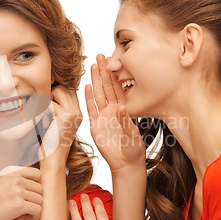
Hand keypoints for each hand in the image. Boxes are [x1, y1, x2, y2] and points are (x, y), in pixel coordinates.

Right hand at [0, 166, 42, 219]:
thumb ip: (13, 181)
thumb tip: (30, 187)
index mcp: (12, 173)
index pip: (37, 173)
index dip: (37, 186)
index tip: (31, 196)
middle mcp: (16, 180)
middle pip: (41, 189)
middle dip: (35, 200)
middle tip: (25, 209)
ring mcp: (18, 191)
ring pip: (41, 200)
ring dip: (35, 209)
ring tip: (23, 215)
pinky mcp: (19, 205)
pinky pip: (38, 210)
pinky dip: (35, 217)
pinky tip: (25, 219)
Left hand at [39, 86, 82, 169]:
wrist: (52, 160)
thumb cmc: (49, 142)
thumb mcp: (54, 122)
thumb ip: (55, 107)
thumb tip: (46, 90)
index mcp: (78, 113)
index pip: (68, 90)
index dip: (56, 92)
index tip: (47, 105)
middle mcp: (78, 112)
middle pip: (63, 87)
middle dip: (50, 94)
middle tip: (45, 112)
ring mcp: (74, 114)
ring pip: (58, 90)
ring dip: (47, 100)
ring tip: (45, 117)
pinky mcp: (66, 116)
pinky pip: (49, 102)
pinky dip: (42, 110)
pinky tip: (43, 123)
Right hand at [86, 54, 144, 172]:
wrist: (125, 163)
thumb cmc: (133, 149)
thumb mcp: (133, 135)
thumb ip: (126, 122)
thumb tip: (120, 108)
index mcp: (124, 110)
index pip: (118, 88)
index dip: (115, 74)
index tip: (113, 60)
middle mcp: (113, 111)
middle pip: (106, 87)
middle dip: (104, 72)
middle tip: (100, 56)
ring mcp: (104, 117)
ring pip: (98, 95)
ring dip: (96, 81)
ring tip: (93, 67)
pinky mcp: (95, 126)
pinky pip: (91, 110)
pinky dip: (88, 98)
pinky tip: (87, 87)